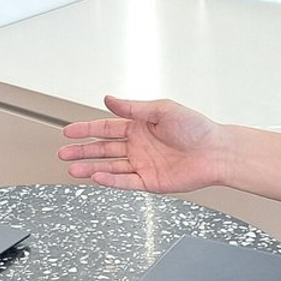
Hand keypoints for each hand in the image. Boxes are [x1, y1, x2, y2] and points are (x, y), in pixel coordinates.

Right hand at [57, 96, 228, 192]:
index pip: (106, 128)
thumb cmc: (197, 128)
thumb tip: (109, 99)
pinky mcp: (150, 181)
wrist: (216, 152)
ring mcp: (143, 164)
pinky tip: (96, 177)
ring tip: (72, 169)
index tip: (68, 131)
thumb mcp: (163, 109)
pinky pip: (125, 181)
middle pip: (103, 149)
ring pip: (110, 167)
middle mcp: (138, 145)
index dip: (86, 130)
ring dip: (90, 167)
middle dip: (82, 151)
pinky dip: (110, 180)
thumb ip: (134, 107)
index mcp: (140, 126)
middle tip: (63, 153)